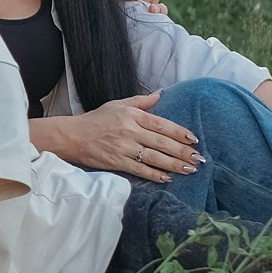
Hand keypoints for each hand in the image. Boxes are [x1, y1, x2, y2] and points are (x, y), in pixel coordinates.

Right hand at [58, 92, 200, 181]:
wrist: (72, 136)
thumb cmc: (96, 119)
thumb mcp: (117, 104)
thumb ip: (140, 101)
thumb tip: (161, 94)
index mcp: (132, 115)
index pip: (162, 124)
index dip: (180, 132)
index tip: (194, 139)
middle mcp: (130, 130)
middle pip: (162, 142)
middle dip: (183, 151)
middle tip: (199, 158)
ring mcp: (124, 147)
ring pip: (155, 158)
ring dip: (174, 165)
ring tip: (190, 169)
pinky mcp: (117, 162)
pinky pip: (140, 170)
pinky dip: (155, 175)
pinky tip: (167, 178)